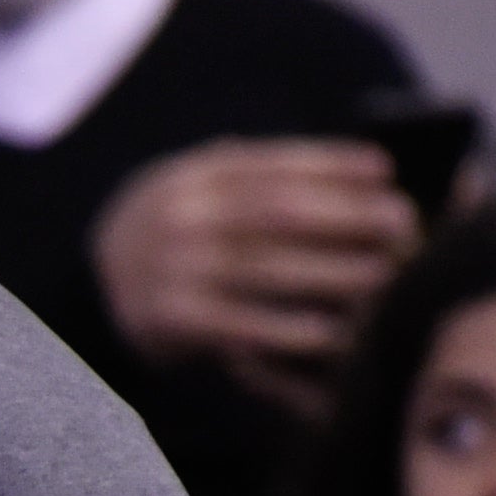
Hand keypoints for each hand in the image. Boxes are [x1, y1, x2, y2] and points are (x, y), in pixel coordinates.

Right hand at [89, 139, 421, 411]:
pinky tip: (335, 332)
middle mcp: (182, 216)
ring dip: (334, 273)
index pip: (271, 163)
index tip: (384, 170)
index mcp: (194, 175)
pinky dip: (291, 329)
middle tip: (403, 225)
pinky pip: (240, 325)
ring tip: (386, 277)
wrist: (92, 288)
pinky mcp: (171, 319)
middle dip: (347, 216)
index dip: (330, 164)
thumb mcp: (203, 191)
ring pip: (267, 268)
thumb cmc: (180, 236)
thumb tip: (368, 174)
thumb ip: (263, 180)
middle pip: (277, 212)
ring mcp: (174, 268)